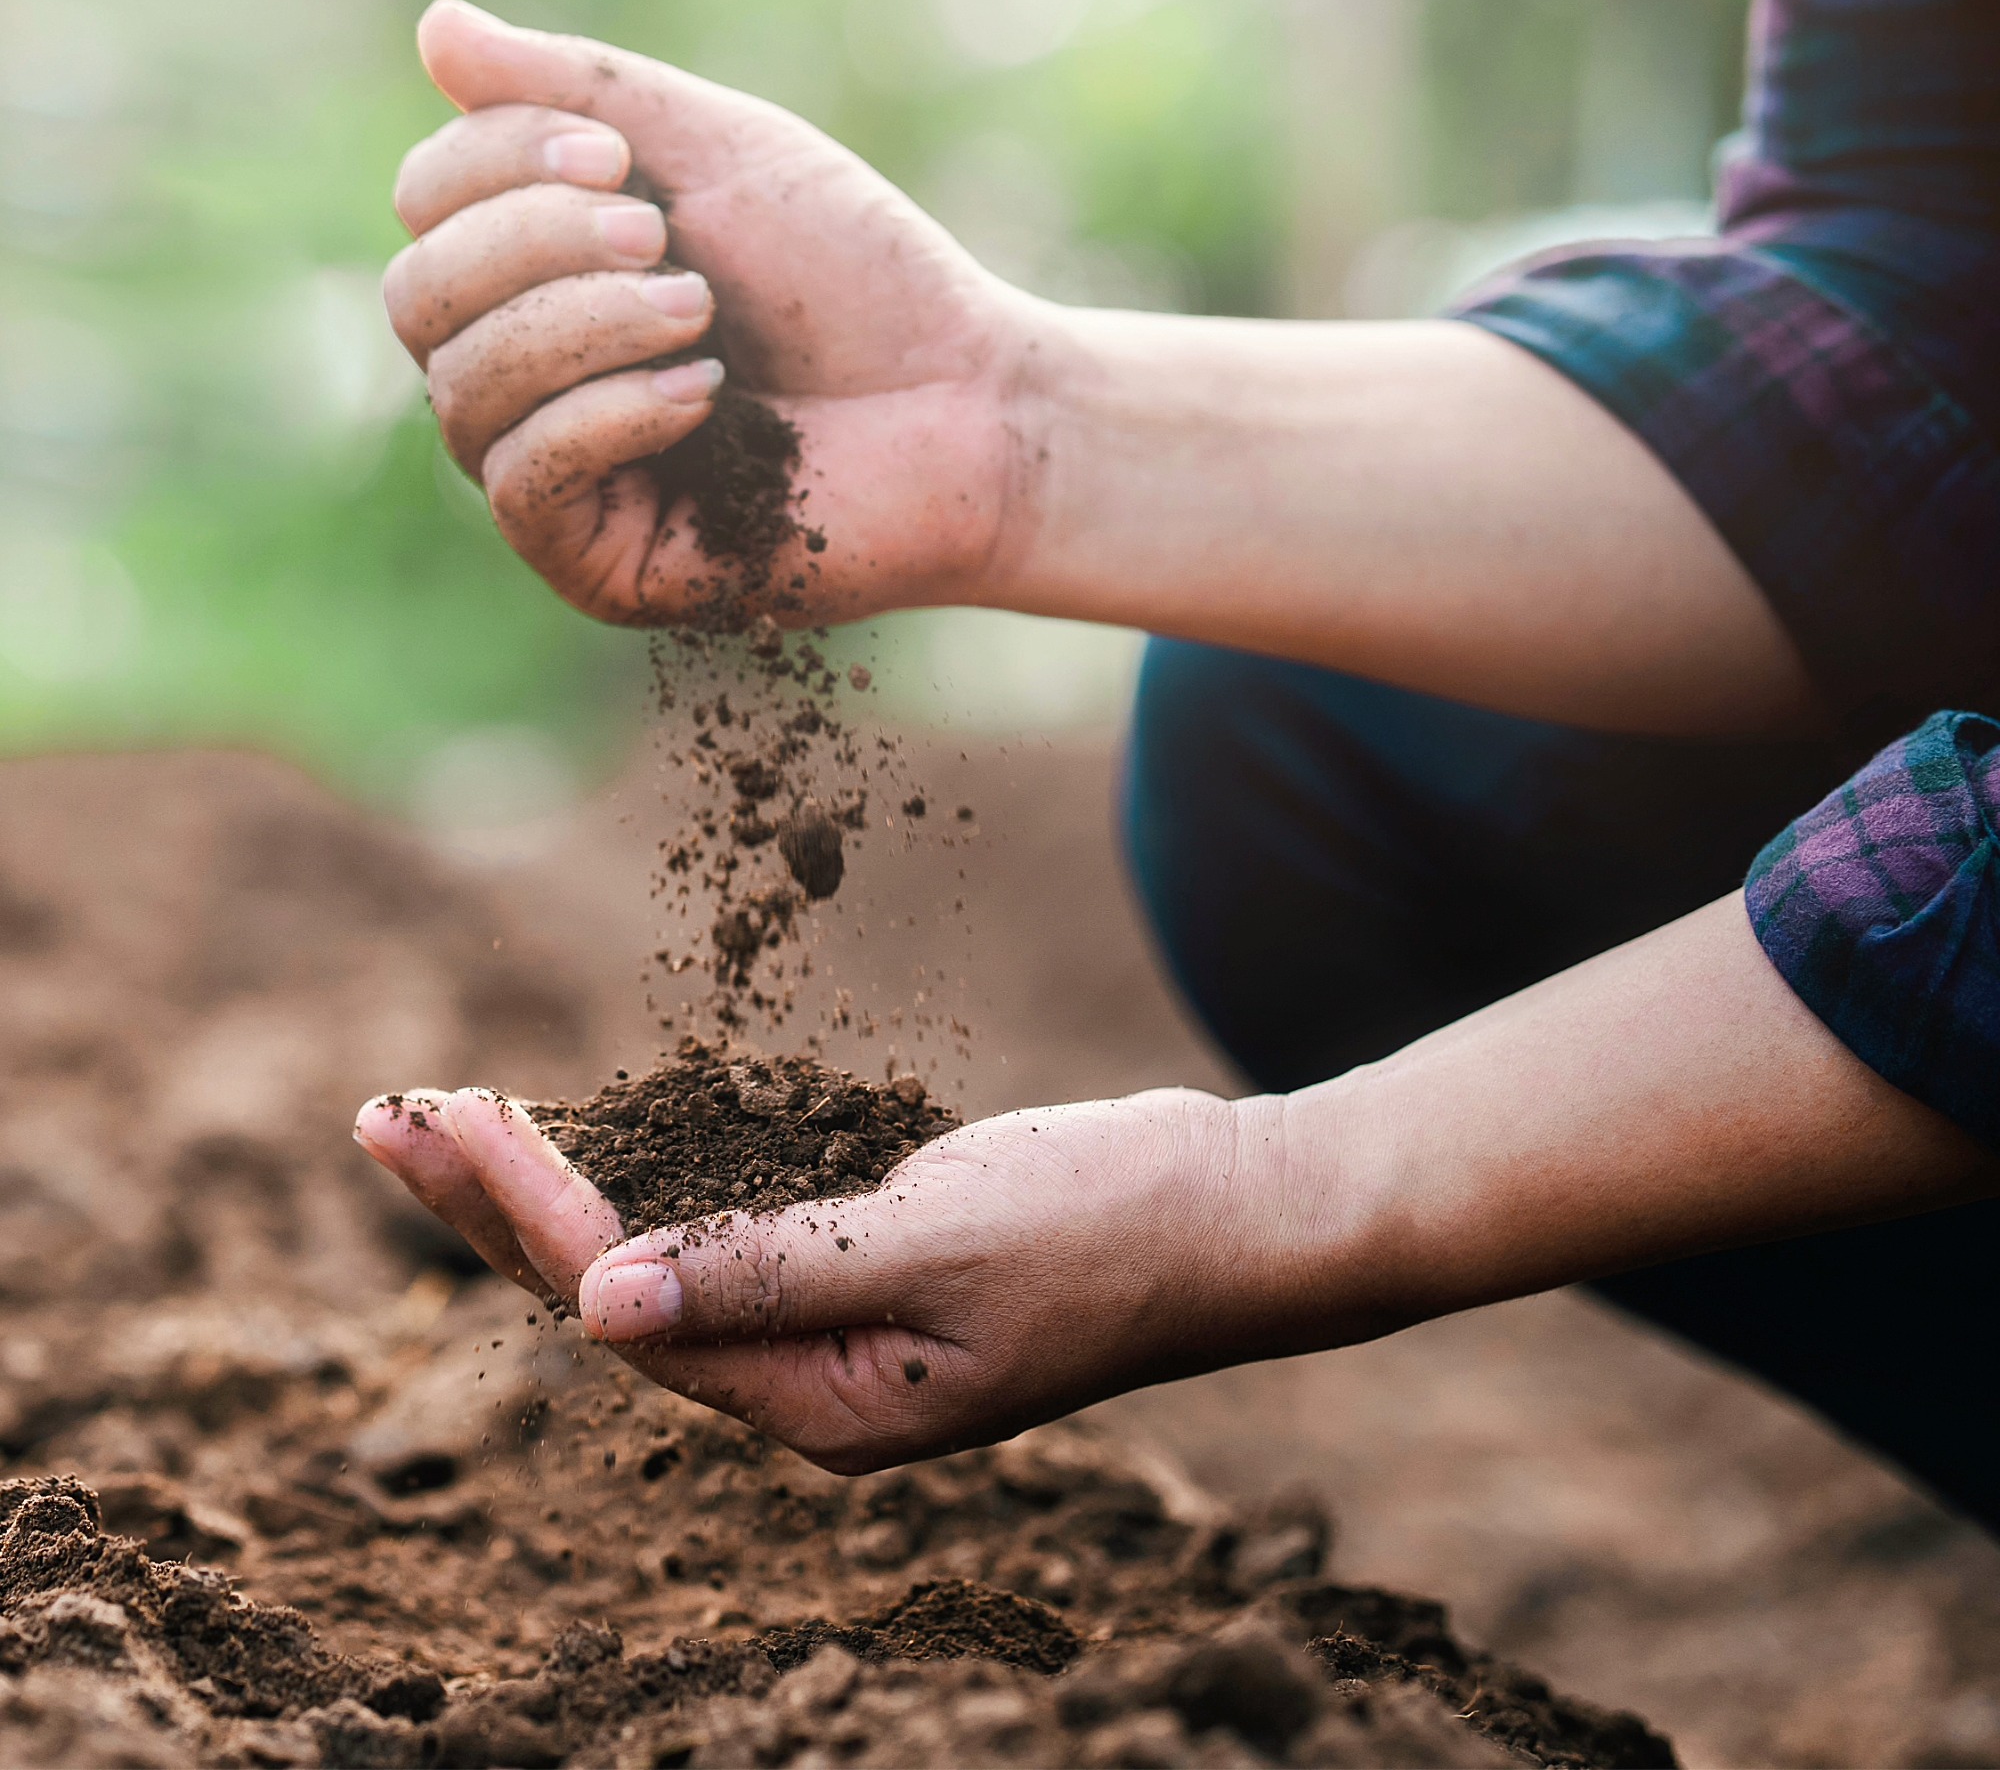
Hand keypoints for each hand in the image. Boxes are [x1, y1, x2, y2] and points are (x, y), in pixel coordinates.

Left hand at [352, 1082, 1366, 1473]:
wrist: (1234, 1213)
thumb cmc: (1109, 1227)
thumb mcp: (940, 1247)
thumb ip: (771, 1272)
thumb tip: (598, 1304)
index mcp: (822, 1403)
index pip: (627, 1306)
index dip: (524, 1212)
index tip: (438, 1117)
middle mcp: (810, 1384)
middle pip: (612, 1298)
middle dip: (495, 1206)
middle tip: (387, 1114)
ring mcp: (836, 1329)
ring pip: (654, 1265)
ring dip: (553, 1193)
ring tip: (450, 1124)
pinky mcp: (863, 1269)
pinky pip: (720, 1236)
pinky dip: (645, 1182)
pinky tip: (596, 1145)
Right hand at [383, 0, 1042, 626]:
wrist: (970, 403)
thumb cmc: (859, 279)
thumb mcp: (720, 151)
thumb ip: (580, 90)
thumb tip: (433, 28)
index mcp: (543, 273)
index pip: (426, 208)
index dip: (492, 165)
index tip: (616, 157)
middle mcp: (529, 378)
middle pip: (419, 299)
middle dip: (533, 247)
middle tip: (664, 240)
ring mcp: (559, 478)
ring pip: (462, 390)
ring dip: (580, 327)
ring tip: (700, 314)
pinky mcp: (600, 563)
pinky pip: (524, 484)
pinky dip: (605, 417)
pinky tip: (704, 394)